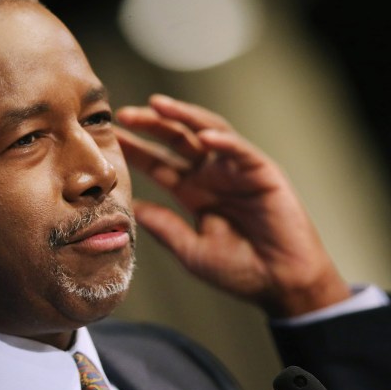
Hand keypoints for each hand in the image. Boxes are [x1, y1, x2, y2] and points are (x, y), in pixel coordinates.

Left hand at [115, 94, 349, 317]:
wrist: (281, 284)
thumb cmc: (240, 271)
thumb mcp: (191, 250)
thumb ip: (164, 227)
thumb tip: (131, 208)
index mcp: (194, 193)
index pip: (158, 163)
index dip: (135, 150)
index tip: (109, 140)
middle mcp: (213, 176)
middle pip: (177, 140)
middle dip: (151, 124)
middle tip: (123, 114)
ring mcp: (237, 171)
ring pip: (207, 131)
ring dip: (183, 117)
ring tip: (157, 105)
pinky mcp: (263, 172)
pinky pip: (241, 150)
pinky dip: (224, 141)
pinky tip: (204, 136)